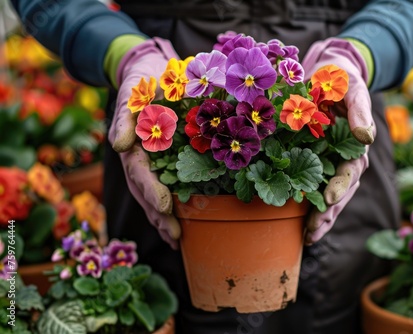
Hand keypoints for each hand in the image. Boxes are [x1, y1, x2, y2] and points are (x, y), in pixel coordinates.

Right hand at [108, 38, 181, 248]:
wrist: (152, 71)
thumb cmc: (143, 82)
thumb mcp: (132, 93)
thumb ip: (124, 118)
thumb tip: (119, 146)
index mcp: (133, 146)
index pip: (139, 173)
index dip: (151, 190)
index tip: (165, 207)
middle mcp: (140, 159)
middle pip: (145, 192)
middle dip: (158, 215)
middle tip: (174, 236)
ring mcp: (152, 162)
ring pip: (153, 196)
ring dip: (163, 219)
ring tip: (176, 241)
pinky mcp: (166, 161)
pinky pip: (168, 187)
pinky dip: (172, 208)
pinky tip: (180, 226)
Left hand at [301, 38, 374, 244]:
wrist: (328, 74)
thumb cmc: (341, 80)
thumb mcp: (352, 89)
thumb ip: (358, 110)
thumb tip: (366, 136)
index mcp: (355, 146)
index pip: (351, 171)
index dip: (340, 186)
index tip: (328, 200)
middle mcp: (345, 159)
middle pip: (340, 192)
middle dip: (328, 214)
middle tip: (312, 234)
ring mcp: (330, 163)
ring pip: (328, 196)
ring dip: (320, 218)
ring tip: (307, 238)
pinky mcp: (315, 162)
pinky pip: (312, 187)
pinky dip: (307, 206)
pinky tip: (299, 224)